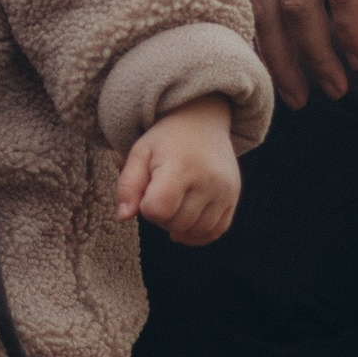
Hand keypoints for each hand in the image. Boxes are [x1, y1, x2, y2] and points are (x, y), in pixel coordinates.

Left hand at [118, 99, 243, 244]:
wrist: (202, 121)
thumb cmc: (165, 140)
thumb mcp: (139, 153)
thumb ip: (128, 185)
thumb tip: (123, 217)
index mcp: (179, 167)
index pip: (157, 210)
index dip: (146, 207)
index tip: (148, 190)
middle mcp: (207, 180)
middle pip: (176, 223)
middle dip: (162, 217)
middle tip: (160, 195)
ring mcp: (224, 190)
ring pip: (196, 231)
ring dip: (179, 227)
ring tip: (174, 204)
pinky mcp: (233, 197)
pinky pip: (217, 231)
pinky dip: (199, 235)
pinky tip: (186, 227)